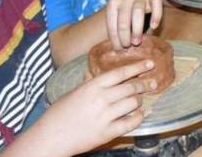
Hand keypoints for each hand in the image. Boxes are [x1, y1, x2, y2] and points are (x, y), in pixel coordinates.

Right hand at [42, 60, 156, 155]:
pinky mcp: (108, 132)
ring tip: (138, 101)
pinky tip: (138, 115)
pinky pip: (131, 122)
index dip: (137, 67)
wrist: (50, 137)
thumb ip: (87, 83)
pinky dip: (138, 117)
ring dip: (139, 101)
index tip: (150, 64)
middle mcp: (101, 98)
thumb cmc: (59, 114)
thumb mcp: (73, 93)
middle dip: (143, 85)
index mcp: (92, 86)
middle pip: (130, 87)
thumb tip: (92, 73)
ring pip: (133, 103)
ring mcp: (105, 116)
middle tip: (150, 84)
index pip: (121, 73)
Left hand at [107, 0, 161, 48]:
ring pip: (138, 14)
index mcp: (114, 2)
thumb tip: (120, 41)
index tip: (118, 50)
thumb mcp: (115, 0)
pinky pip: (156, 6)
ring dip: (137, 29)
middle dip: (125, 37)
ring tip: (138, 42)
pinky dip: (155, 17)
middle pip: (124, 21)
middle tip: (128, 47)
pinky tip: (154, 26)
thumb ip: (117, 17)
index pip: (112, 23)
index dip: (115, 38)